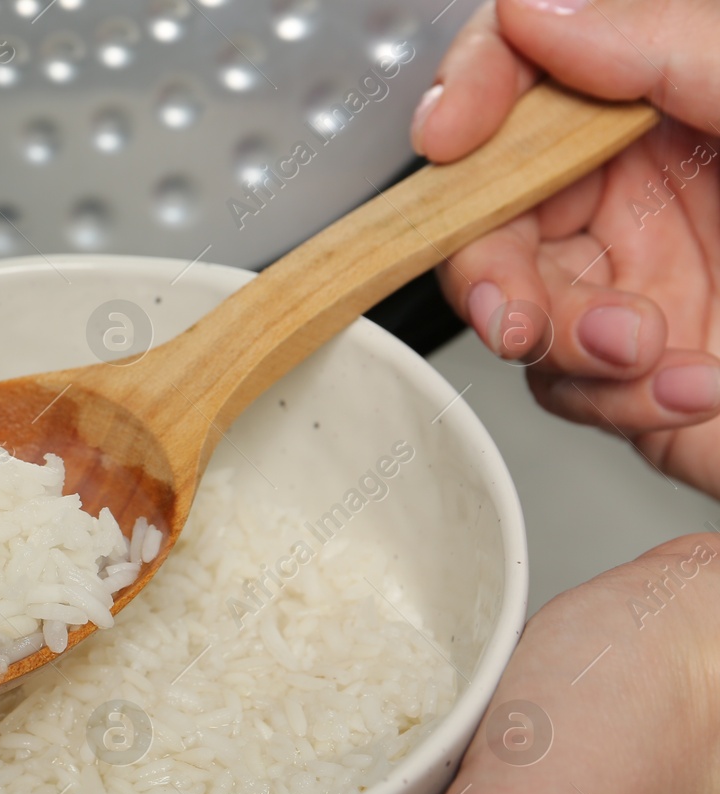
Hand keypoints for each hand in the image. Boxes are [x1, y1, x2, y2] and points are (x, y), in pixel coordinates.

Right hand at [418, 0, 719, 497]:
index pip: (538, 73)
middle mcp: (650, 192)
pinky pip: (570, 389)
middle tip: (518, 309)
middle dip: (494, 266)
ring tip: (648, 351)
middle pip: (498, 206)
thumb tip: (540, 9)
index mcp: (680, 102)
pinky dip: (620, 401)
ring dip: (572, 344)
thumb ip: (665, 46)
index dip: (477, 96)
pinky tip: (696, 386)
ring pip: (518, 307)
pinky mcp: (647, 377)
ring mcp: (644, 284)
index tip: (452, 138)